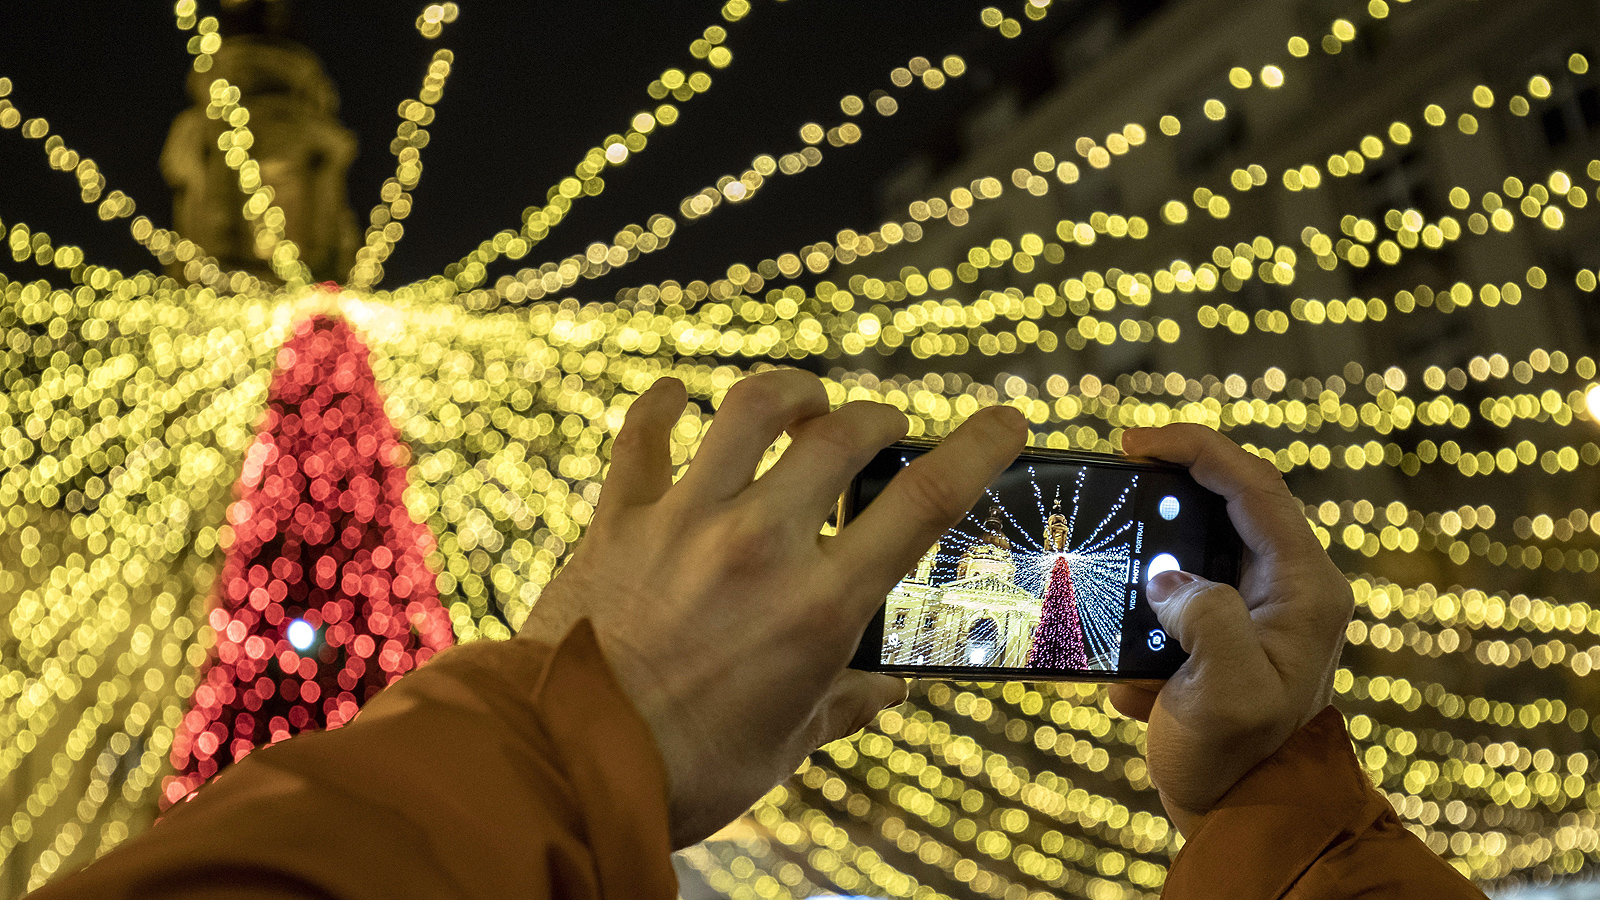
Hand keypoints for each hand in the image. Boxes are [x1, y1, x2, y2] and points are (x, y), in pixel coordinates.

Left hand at [522, 370, 1027, 846]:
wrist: (571, 764)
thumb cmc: (690, 767)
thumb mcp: (789, 744)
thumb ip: (845, 704)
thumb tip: (887, 689)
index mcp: (819, 605)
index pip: (922, 504)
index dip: (975, 449)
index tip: (1005, 421)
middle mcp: (759, 544)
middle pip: (840, 435)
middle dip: (876, 418)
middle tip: (883, 427)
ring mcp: (685, 521)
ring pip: (748, 408)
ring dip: (790, 392)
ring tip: (804, 402)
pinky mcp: (620, 519)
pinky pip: (643, 436)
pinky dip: (664, 405)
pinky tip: (680, 396)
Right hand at [1109, 424, 1351, 836]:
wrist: (1238, 815)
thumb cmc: (1238, 759)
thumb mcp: (1225, 690)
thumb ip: (1206, 617)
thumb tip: (1168, 578)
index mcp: (1305, 588)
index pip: (1255, 487)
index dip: (1196, 449)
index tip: (1136, 441)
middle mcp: (1290, 587)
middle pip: (1230, 499)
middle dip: (1171, 480)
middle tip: (1117, 470)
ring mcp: (1258, 606)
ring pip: (1202, 537)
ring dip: (1152, 538)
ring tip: (1109, 546)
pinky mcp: (1225, 628)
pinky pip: (1181, 582)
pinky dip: (1144, 593)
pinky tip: (1124, 643)